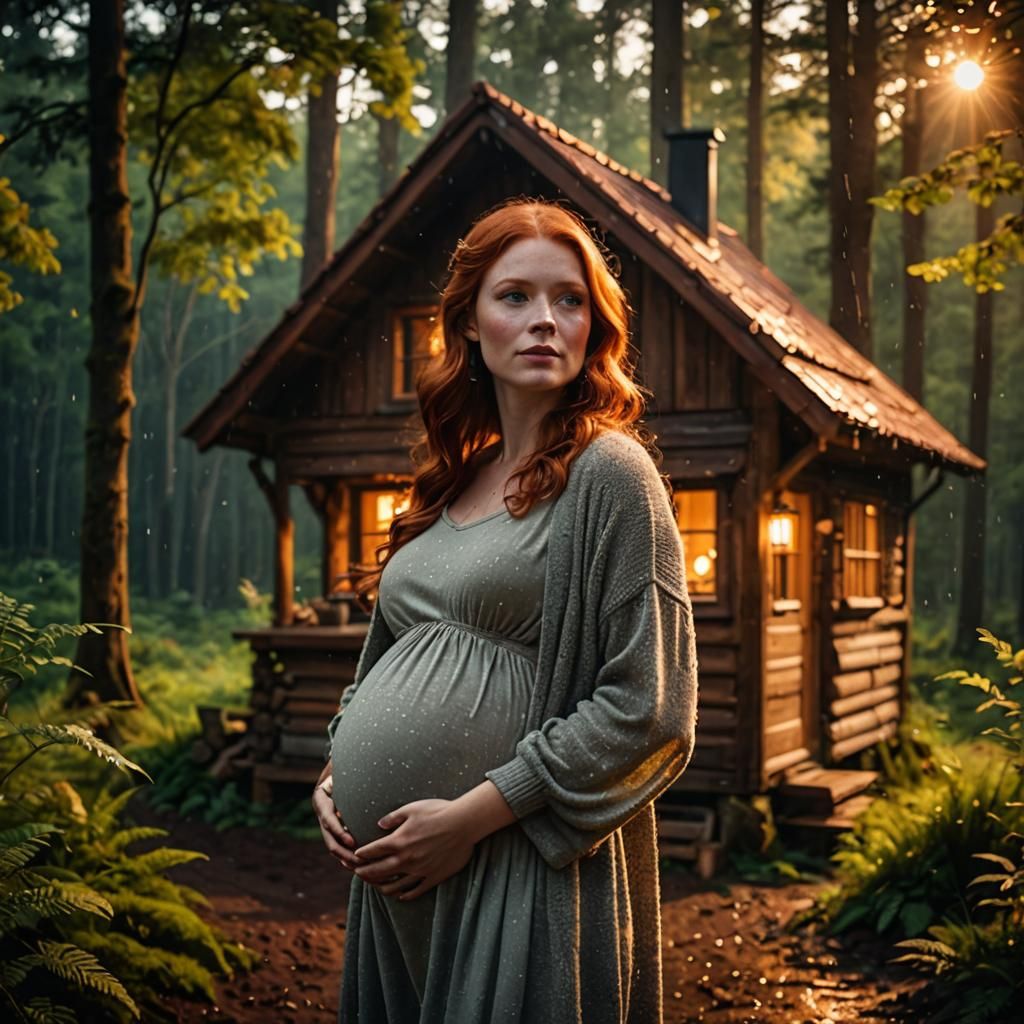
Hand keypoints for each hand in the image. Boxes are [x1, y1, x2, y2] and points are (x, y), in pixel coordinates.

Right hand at [312, 772, 361, 872]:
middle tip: (359, 859)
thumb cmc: (345, 771)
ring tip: (359, 866)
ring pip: (332, 846)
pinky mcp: (332, 830)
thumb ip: (352, 777)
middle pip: (329, 838)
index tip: (352, 841)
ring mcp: (326, 824)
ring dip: (345, 857)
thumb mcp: (344, 773)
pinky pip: (337, 846)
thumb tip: (369, 773)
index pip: (328, 819)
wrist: (337, 774)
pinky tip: (356, 865)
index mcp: (321, 799)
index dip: (339, 832)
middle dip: (343, 851)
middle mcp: (322, 813)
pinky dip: (346, 856)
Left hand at [352, 799, 475, 901]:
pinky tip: (400, 895)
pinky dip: (404, 895)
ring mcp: (419, 871)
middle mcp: (406, 859)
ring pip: (394, 886)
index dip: (361, 854)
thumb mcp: (412, 808)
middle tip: (357, 873)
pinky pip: (415, 891)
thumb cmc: (438, 811)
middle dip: (364, 873)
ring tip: (375, 886)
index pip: (373, 851)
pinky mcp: (432, 877)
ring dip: (380, 887)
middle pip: (378, 871)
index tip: (355, 856)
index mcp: (399, 841)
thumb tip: (379, 824)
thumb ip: (393, 817)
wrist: (463, 823)